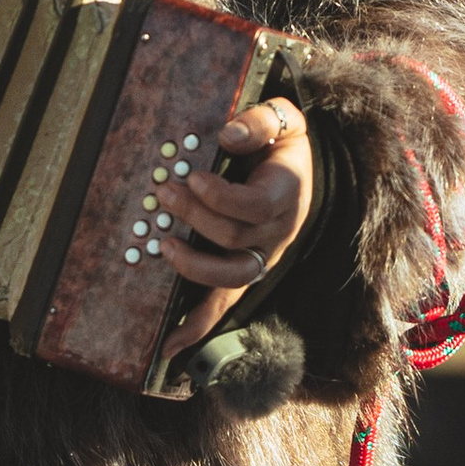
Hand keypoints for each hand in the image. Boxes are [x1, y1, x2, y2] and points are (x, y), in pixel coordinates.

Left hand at [158, 97, 314, 356]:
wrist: (301, 169)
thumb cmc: (282, 143)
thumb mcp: (283, 119)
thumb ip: (259, 122)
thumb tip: (227, 136)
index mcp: (286, 195)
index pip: (253, 206)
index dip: (220, 196)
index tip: (192, 175)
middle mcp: (277, 233)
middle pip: (234, 238)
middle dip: (194, 217)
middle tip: (163, 191)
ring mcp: (262, 257)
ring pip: (230, 277)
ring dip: (192, 266)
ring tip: (163, 244)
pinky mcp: (246, 272)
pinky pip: (223, 305)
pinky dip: (198, 326)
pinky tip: (170, 346)